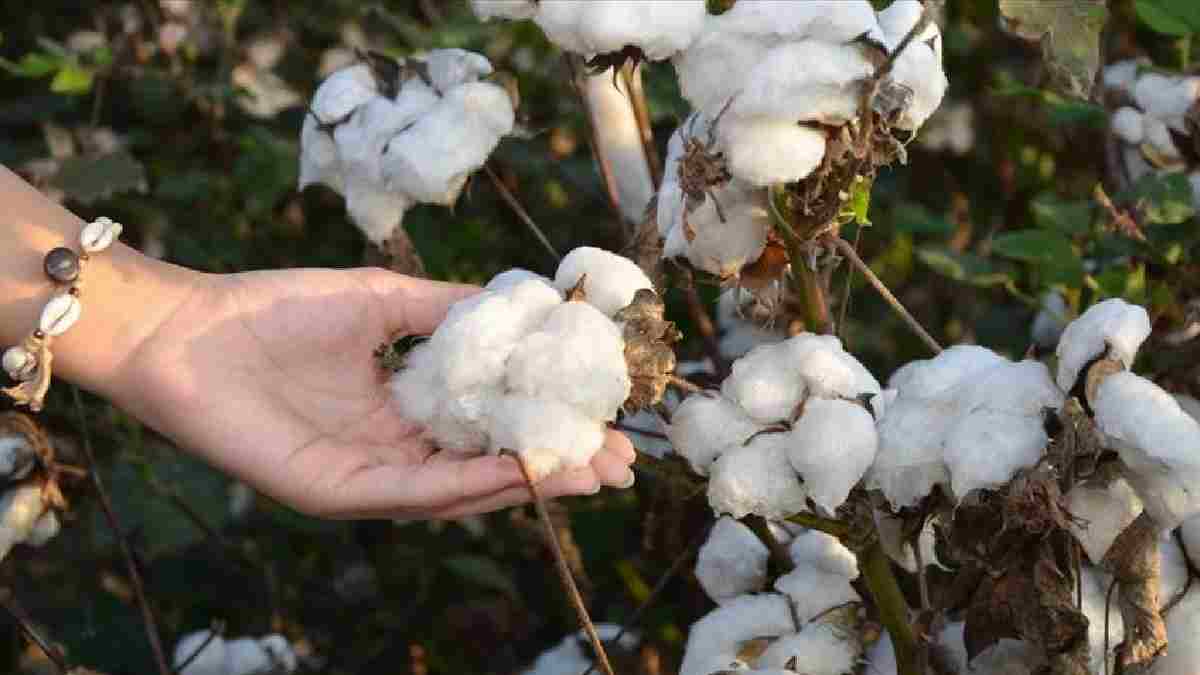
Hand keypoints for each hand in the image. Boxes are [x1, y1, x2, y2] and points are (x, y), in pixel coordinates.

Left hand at [115, 267, 635, 519]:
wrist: (186, 327)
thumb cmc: (273, 308)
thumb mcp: (380, 301)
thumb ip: (448, 310)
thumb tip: (524, 304)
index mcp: (404, 411)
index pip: (491, 427)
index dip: (549, 424)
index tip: (607, 417)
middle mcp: (392, 452)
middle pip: (489, 467)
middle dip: (557, 465)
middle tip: (621, 463)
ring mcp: (365, 477)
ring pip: (458, 489)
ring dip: (526, 480)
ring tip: (587, 470)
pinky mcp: (333, 491)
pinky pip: (408, 493)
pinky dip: (463, 484)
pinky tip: (514, 471)